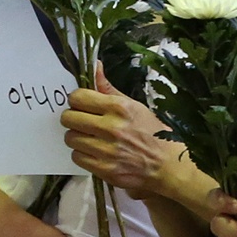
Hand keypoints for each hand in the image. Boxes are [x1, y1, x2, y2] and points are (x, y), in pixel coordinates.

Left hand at [63, 75, 192, 201]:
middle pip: (68, 118)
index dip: (76, 100)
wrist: (167, 164)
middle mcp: (111, 128)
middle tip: (82, 122)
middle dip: (72, 118)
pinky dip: (82, 154)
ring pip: (70, 138)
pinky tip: (94, 152)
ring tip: (90, 138)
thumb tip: (95, 66)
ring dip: (77, 137)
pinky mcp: (104, 169)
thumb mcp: (135, 105)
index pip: (78, 97)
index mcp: (119, 107)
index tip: (81, 105)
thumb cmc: (152, 132)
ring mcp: (106, 151)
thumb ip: (109, 89)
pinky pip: (77, 157)